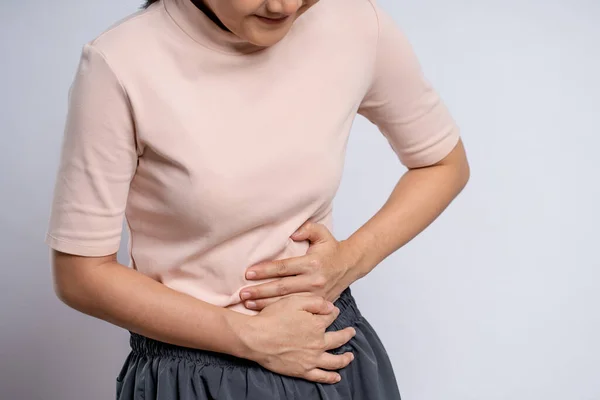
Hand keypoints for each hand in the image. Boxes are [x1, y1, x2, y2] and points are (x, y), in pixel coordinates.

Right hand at [236, 294, 356, 383]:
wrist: (256, 338)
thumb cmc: (272, 318)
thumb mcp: (294, 300)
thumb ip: (316, 302)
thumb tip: (332, 307)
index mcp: (317, 324)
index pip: (331, 317)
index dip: (333, 313)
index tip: (334, 311)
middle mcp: (318, 343)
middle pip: (338, 339)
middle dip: (347, 334)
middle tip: (351, 332)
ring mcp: (311, 358)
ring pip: (335, 361)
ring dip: (345, 359)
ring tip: (350, 356)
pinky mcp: (302, 370)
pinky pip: (321, 376)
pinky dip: (330, 377)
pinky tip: (336, 377)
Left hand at [240, 221, 359, 310]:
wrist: (350, 265)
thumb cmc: (331, 249)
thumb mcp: (322, 234)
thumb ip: (308, 229)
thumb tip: (292, 233)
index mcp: (312, 264)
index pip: (283, 268)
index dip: (265, 270)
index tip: (248, 273)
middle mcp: (314, 281)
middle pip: (282, 288)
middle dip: (260, 291)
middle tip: (242, 294)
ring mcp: (315, 296)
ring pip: (286, 302)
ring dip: (265, 304)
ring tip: (247, 304)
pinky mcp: (317, 304)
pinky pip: (295, 310)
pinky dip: (278, 311)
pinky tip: (264, 313)